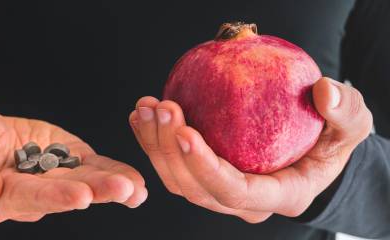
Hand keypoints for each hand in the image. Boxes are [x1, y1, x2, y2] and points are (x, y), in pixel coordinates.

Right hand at [0, 108, 146, 223]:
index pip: (26, 198)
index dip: (53, 197)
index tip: (80, 195)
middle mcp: (31, 193)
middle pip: (64, 195)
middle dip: (95, 192)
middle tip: (122, 189)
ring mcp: (52, 178)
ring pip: (84, 184)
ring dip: (112, 186)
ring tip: (136, 188)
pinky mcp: (67, 161)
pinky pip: (92, 169)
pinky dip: (114, 173)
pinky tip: (136, 182)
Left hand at [129, 77, 371, 222]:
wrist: (313, 152)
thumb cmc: (332, 143)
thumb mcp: (352, 126)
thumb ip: (346, 112)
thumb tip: (324, 92)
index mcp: (277, 195)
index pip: (234, 192)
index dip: (206, 168)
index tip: (184, 132)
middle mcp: (242, 202)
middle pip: (195, 188)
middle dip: (170, 150)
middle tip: (162, 107)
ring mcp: (220, 192)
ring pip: (177, 180)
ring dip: (154, 145)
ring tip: (145, 108)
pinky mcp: (205, 176)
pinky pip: (172, 166)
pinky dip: (153, 142)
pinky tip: (142, 116)